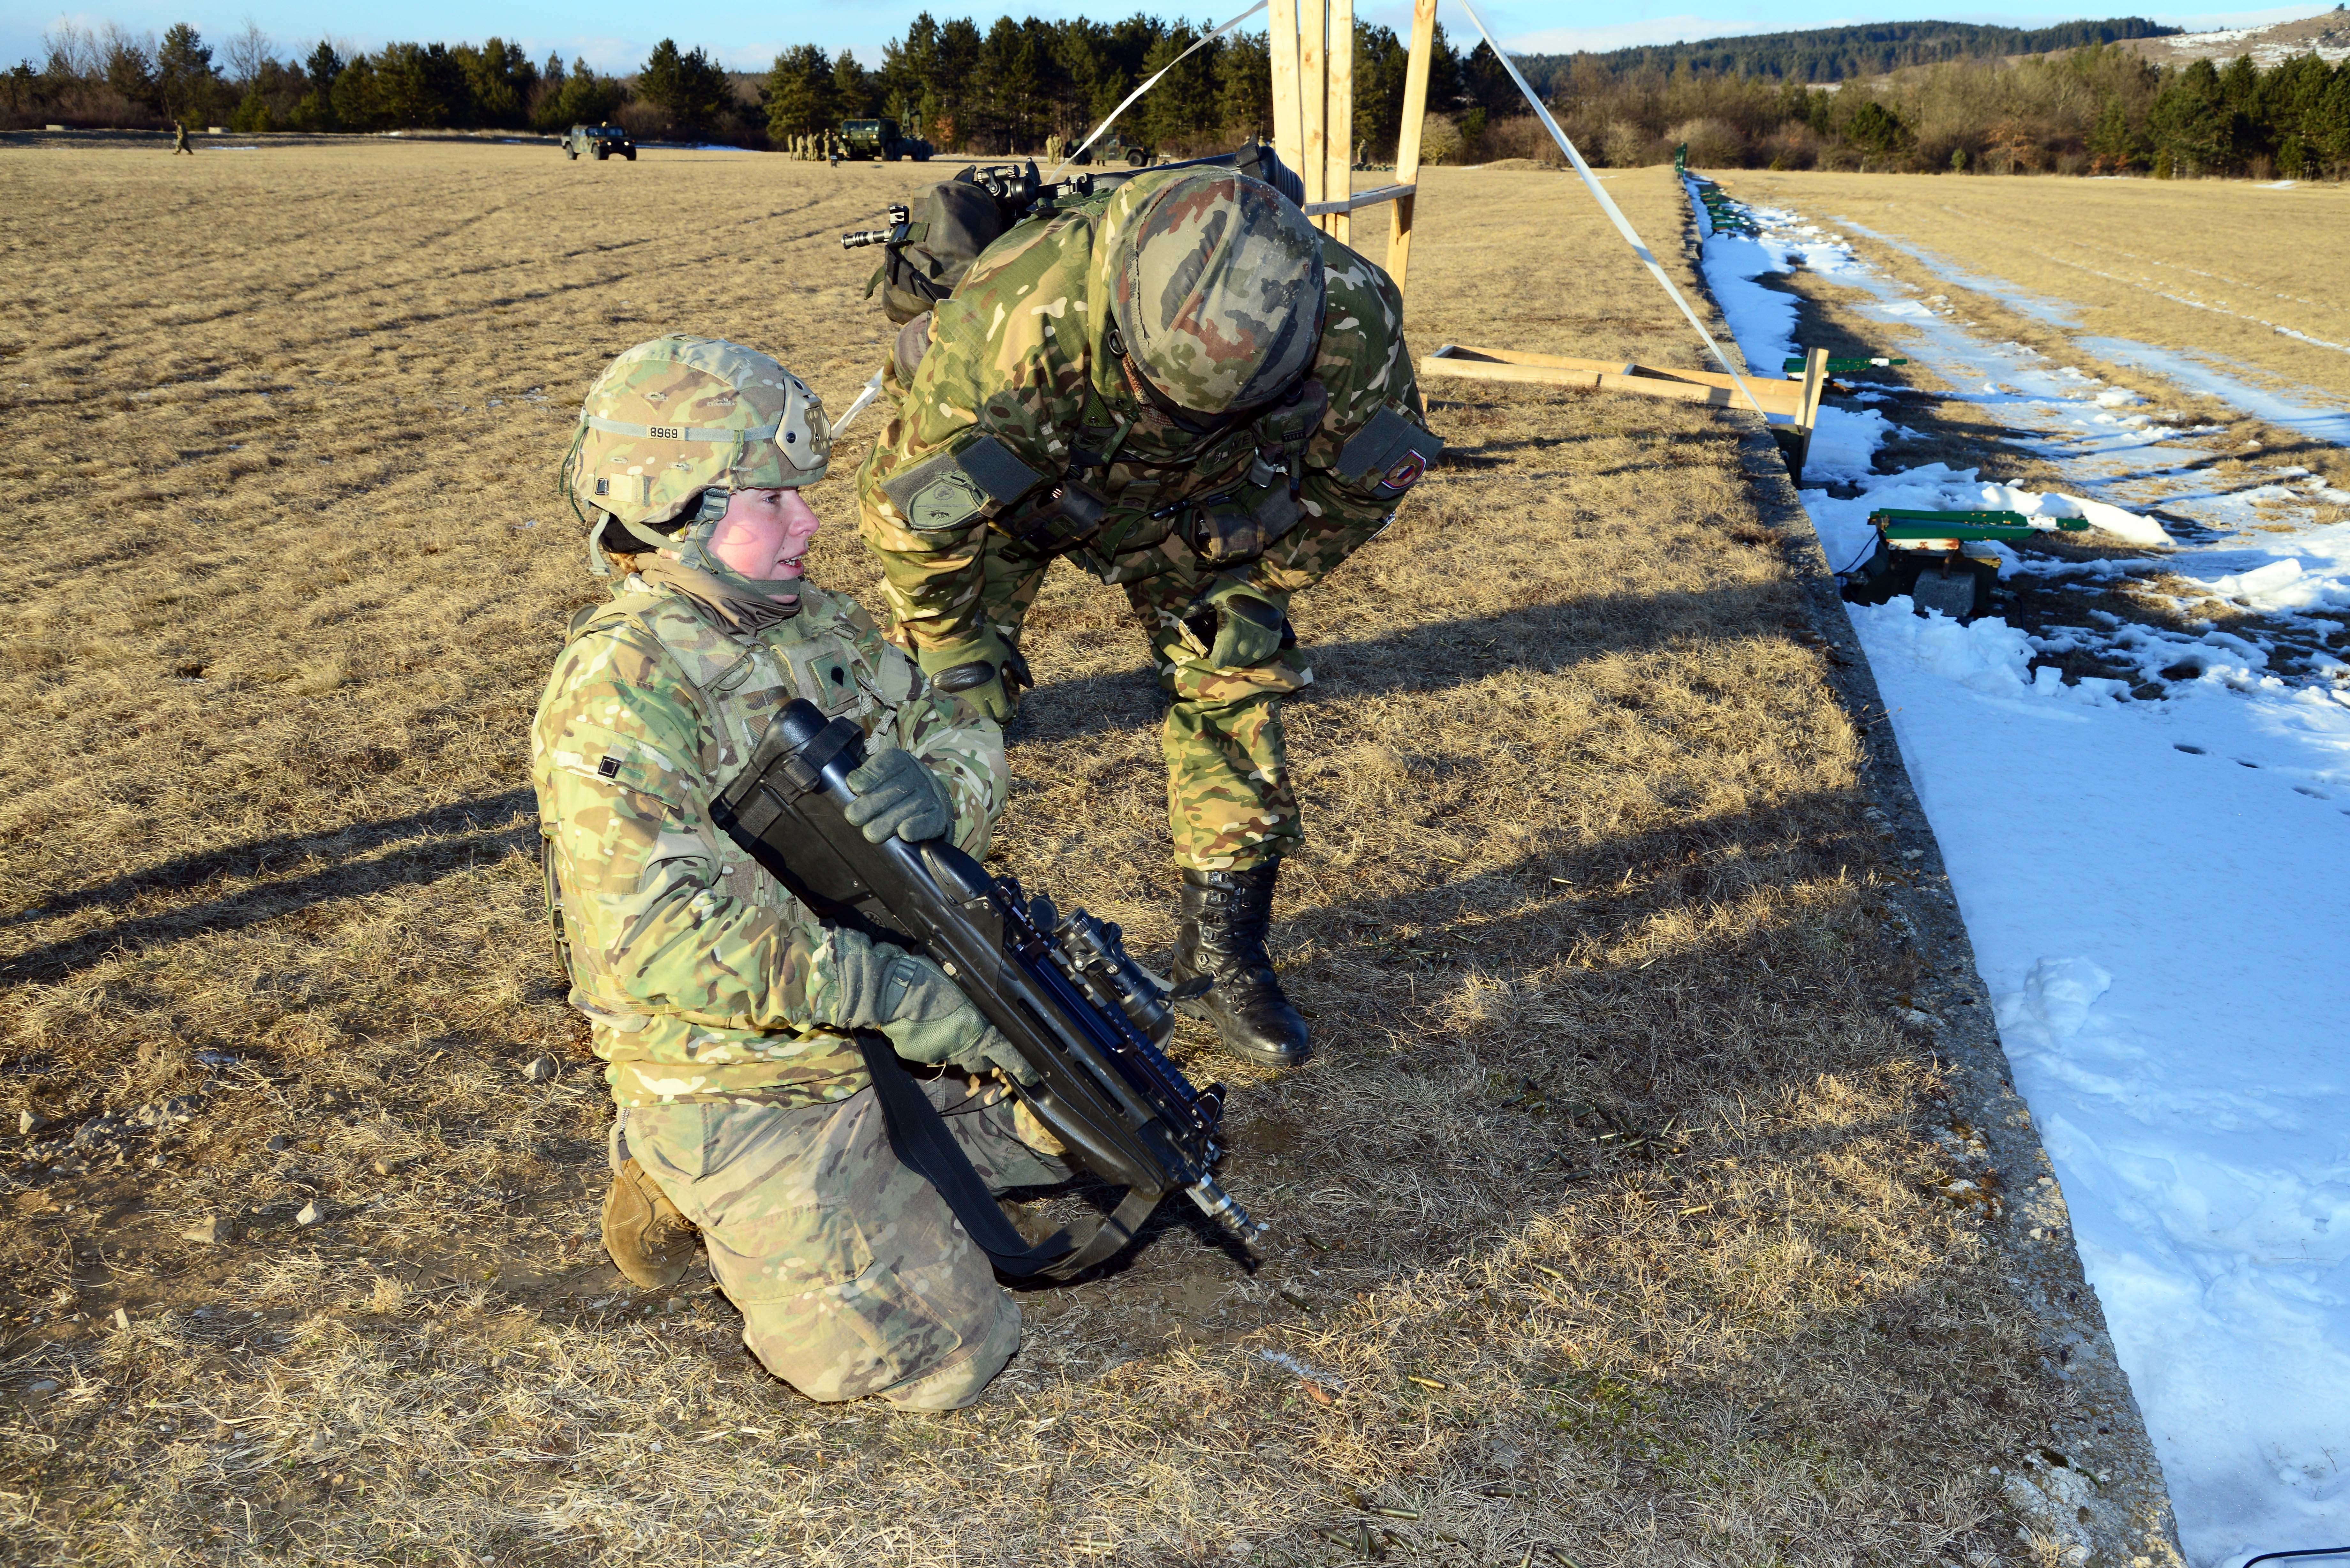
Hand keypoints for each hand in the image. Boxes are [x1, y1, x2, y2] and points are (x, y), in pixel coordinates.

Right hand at [832, 938, 1038, 1083]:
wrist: (885, 989)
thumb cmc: (924, 977)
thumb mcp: (962, 985)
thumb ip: (977, 1004)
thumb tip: (985, 1011)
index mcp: (977, 1027)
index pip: (1007, 1054)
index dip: (1021, 1067)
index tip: (1030, 1076)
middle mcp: (961, 1046)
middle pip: (981, 1058)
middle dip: (983, 1051)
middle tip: (978, 1035)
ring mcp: (939, 1053)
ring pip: (957, 1055)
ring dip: (958, 1045)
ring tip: (945, 1022)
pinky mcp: (918, 1056)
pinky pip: (932, 1052)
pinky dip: (932, 1042)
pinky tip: (923, 1023)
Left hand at [842, 745, 953, 843]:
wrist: (926, 797)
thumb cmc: (890, 788)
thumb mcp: (877, 776)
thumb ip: (865, 778)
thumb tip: (853, 784)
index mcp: (899, 760)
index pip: (884, 765)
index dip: (869, 777)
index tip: (855, 788)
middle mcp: (917, 775)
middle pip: (895, 789)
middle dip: (872, 804)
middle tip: (853, 817)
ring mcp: (929, 795)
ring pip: (909, 807)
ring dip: (888, 821)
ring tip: (870, 833)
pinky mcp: (938, 815)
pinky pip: (928, 821)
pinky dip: (916, 827)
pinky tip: (904, 832)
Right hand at [916, 631, 1028, 722]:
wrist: (948, 633)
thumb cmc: (981, 641)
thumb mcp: (1005, 651)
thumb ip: (1019, 668)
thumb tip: (1030, 685)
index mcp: (992, 690)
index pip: (1003, 713)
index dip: (1006, 710)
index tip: (1006, 703)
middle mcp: (974, 699)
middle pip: (986, 718)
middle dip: (991, 714)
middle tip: (992, 704)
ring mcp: (956, 698)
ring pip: (968, 715)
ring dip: (975, 711)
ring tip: (976, 701)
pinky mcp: (941, 693)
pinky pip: (952, 704)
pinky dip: (958, 703)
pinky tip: (960, 694)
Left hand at [1190, 575, 1290, 669]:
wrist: (1247, 578)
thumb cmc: (1224, 589)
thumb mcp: (1206, 597)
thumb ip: (1194, 613)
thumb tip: (1185, 630)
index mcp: (1233, 615)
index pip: (1228, 644)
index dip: (1221, 657)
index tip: (1216, 662)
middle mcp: (1252, 622)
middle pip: (1242, 651)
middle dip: (1231, 660)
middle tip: (1224, 660)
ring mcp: (1267, 625)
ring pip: (1256, 653)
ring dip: (1244, 659)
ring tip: (1236, 658)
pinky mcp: (1276, 626)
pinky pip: (1270, 648)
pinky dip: (1260, 655)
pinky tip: (1250, 655)